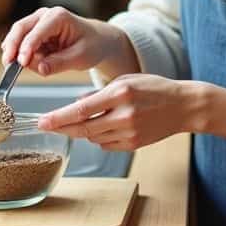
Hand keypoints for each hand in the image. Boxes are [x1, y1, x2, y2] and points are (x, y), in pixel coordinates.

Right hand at [1, 6, 130, 76]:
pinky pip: (22, 45)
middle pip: (20, 29)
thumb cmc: (92, 45)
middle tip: (8, 65)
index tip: (22, 63)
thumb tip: (40, 69)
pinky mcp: (34, 33)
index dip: (27, 47)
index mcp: (58, 17)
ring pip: (17, 37)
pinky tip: (27, 64)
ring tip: (22, 69)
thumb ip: (60, 63)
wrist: (97, 41)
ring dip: (16, 53)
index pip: (37, 32)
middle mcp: (45, 15)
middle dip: (12, 47)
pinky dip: (21, 55)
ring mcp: (38, 23)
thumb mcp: (81, 57)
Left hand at [37, 74, 200, 151]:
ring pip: (93, 137)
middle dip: (62, 127)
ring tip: (80, 121)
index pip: (81, 110)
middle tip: (46, 125)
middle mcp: (124, 114)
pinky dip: (99, 137)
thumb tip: (75, 105)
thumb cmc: (154, 88)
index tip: (42, 121)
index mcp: (120, 93)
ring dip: (82, 130)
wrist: (184, 106)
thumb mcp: (126, 80)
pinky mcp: (134, 144)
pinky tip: (104, 127)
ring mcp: (130, 132)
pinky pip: (106, 144)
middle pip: (83, 128)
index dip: (58, 118)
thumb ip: (99, 94)